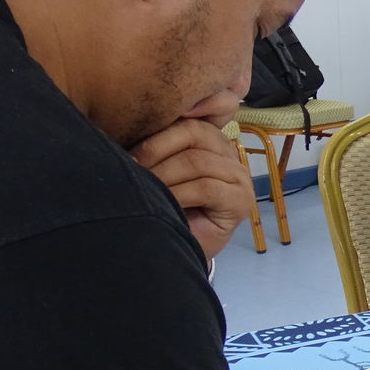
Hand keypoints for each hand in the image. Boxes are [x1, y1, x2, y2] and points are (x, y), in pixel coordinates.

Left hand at [130, 119, 253, 261]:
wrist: (176, 248)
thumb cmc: (164, 207)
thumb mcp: (155, 167)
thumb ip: (155, 144)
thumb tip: (129, 121)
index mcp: (209, 140)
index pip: (188, 122)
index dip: (156, 135)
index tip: (128, 155)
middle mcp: (229, 153)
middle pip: (194, 134)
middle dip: (156, 151)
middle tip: (132, 171)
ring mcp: (239, 176)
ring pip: (197, 161)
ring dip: (164, 176)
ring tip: (146, 190)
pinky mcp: (241, 200)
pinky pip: (206, 188)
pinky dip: (179, 195)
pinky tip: (165, 205)